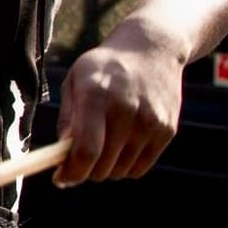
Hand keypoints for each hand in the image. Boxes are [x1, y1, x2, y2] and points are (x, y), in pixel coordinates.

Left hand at [53, 26, 183, 186]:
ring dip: (105, 169)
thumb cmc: (106, 66)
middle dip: (84, 171)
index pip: (87, 150)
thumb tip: (63, 152)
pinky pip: (140, 167)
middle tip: (76, 163)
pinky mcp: (167, 130)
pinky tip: (118, 148)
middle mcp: (126, 111)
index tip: (60, 178)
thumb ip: (68, 117)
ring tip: (99, 149)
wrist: (153, 49)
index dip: (72, 172)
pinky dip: (125, 166)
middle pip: (103, 165)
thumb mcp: (76, 79)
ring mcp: (150, 122)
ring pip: (121, 170)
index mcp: (97, 96)